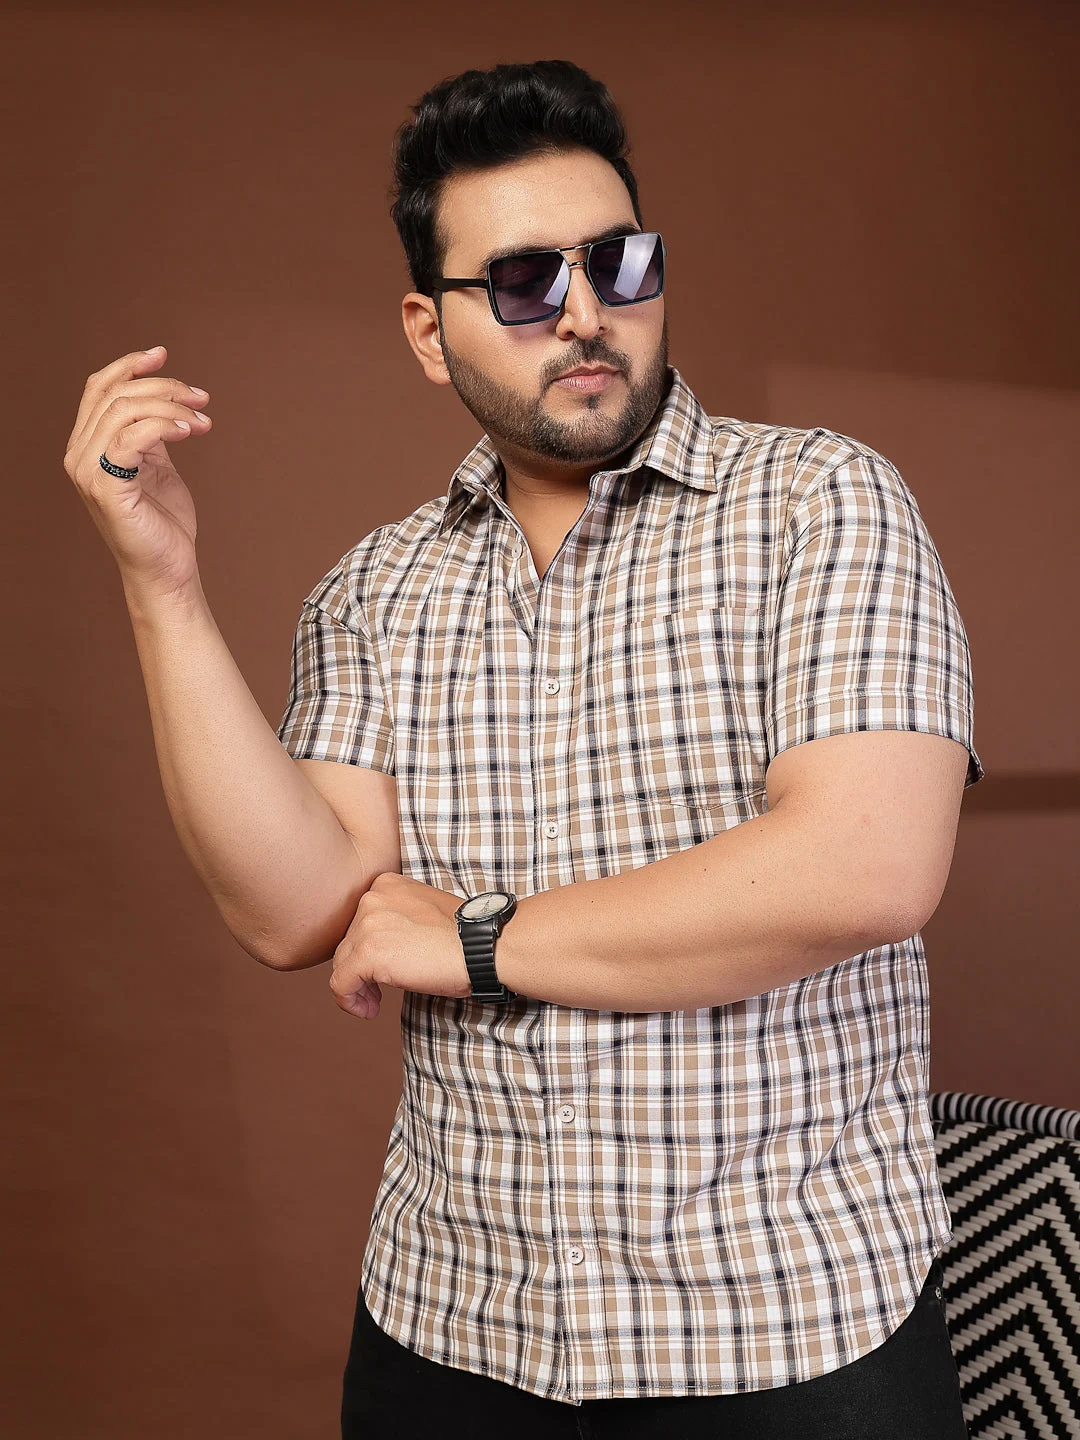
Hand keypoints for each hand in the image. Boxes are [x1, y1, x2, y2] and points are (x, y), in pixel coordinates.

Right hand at [63, 345, 213, 601]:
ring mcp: (88, 472)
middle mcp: (79, 455)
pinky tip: (188, 430)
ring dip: (170, 406)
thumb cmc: (164, 523)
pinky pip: (132, 436)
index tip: (163, 354)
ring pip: (124, 409)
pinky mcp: (107, 487)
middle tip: (202, 398)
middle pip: (115, 393)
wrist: (168, 569)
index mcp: (88, 446)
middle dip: (164, 387)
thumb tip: (164, 398)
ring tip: (202, 420)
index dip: (128, 365)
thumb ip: (151, 433)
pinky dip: (163, 424)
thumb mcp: (158, 466)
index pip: (98, 389)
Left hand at [328, 873, 471, 1019]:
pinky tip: (369, 1011)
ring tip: (374, 1004)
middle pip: (348, 943)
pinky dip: (349, 1002)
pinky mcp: (367, 953)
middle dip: (360, 971)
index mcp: (386, 885)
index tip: (381, 970)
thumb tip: (376, 950)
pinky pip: (340, 984)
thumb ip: (395, 920)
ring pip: (342, 964)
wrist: (482, 947)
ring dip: (356, 988)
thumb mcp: (422, 914)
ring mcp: (368, 924)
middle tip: (377, 993)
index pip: (359, 923)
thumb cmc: (463, 938)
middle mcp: (372, 898)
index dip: (366, 951)